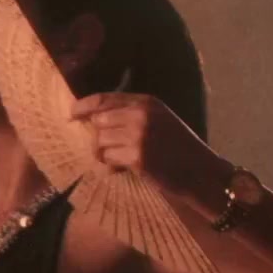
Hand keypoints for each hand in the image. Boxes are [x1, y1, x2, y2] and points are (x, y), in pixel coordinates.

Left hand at [70, 92, 227, 199]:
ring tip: (121, 161)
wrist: (202, 173)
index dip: (83, 106)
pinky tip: (124, 170)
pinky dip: (111, 167)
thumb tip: (95, 119)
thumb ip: (131, 115)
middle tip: (108, 150)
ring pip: (100, 142)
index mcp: (147, 102)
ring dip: (105, 154)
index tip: (71, 115)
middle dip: (98, 137)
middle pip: (98, 122)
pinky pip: (108, 160)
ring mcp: (139, 135)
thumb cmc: (180, 149)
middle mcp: (141, 114)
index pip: (104, 99)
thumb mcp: (160, 120)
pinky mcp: (137, 157)